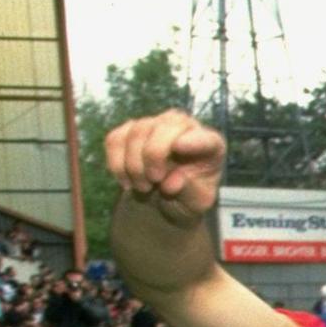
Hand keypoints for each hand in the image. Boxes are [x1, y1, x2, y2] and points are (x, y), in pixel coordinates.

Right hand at [104, 111, 225, 226]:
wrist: (165, 196)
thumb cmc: (188, 196)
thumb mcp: (196, 202)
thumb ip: (189, 192)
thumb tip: (171, 184)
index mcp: (211, 145)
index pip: (205, 139)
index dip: (192, 141)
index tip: (178, 147)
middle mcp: (184, 126)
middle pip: (163, 128)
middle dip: (152, 156)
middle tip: (152, 181)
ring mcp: (155, 123)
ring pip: (136, 133)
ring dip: (134, 165)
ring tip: (143, 187)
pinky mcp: (129, 129)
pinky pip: (115, 140)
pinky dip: (117, 164)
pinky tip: (127, 181)